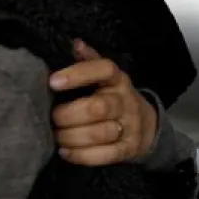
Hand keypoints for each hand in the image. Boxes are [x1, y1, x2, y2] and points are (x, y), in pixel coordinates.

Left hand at [49, 40, 158, 165]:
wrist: (147, 126)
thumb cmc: (114, 98)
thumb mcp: (105, 78)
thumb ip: (89, 62)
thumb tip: (74, 43)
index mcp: (117, 80)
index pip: (103, 70)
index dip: (78, 74)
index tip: (53, 82)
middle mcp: (126, 101)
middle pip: (98, 107)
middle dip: (68, 115)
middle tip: (51, 119)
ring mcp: (130, 126)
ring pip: (100, 133)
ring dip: (72, 137)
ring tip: (56, 137)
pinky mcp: (128, 149)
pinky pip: (106, 155)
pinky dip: (82, 155)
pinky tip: (65, 152)